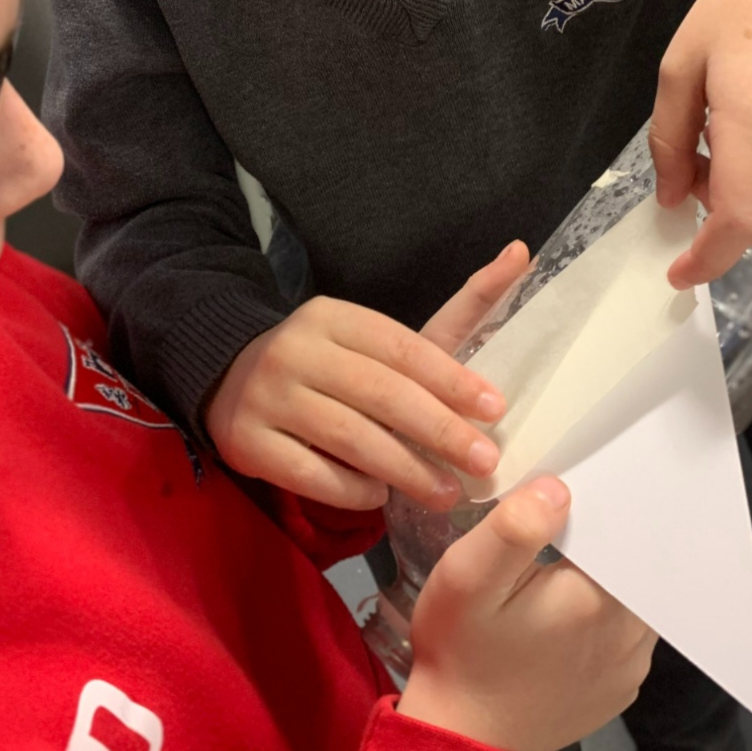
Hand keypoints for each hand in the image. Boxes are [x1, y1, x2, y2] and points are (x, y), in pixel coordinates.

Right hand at [204, 243, 529, 510]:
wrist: (229, 380)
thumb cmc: (331, 364)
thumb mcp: (380, 336)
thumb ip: (458, 304)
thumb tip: (522, 253)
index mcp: (332, 316)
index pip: (399, 346)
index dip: (450, 378)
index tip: (495, 409)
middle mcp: (296, 349)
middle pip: (379, 392)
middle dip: (439, 430)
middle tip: (484, 462)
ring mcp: (266, 396)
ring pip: (349, 437)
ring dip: (406, 470)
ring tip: (447, 493)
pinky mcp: (247, 442)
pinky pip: (311, 474)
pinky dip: (353, 490)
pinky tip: (382, 497)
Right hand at [398, 478, 655, 750]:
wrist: (463, 738)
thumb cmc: (461, 652)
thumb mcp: (468, 576)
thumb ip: (514, 527)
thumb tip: (559, 488)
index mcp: (598, 600)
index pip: (620, 529)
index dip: (597, 503)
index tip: (568, 491)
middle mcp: (631, 635)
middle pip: (633, 561)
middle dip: (603, 536)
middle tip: (561, 521)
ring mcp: (631, 666)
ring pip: (634, 595)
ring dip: (609, 574)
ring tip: (566, 562)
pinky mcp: (622, 687)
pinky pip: (627, 631)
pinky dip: (607, 611)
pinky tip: (568, 610)